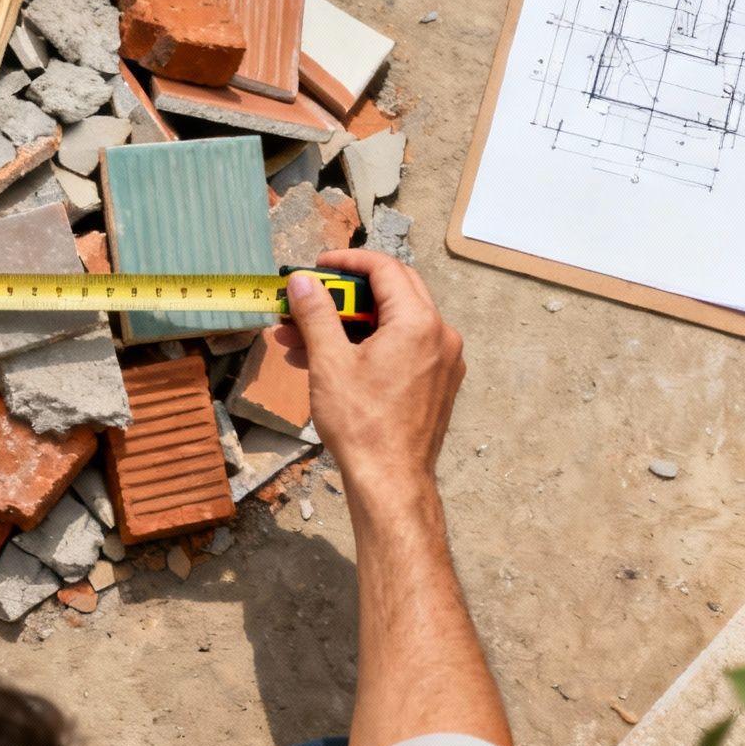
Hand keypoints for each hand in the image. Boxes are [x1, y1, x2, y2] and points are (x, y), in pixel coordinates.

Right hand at [276, 249, 464, 511]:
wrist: (391, 482)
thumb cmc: (364, 427)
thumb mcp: (329, 363)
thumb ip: (316, 314)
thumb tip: (301, 283)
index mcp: (418, 323)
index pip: (385, 269)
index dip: (347, 263)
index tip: (318, 268)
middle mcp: (440, 336)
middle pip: (391, 292)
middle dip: (344, 296)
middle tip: (310, 299)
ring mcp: (442, 361)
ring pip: (392, 325)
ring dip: (348, 326)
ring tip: (302, 340)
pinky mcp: (437, 383)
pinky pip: (401, 349)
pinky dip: (367, 347)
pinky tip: (330, 362)